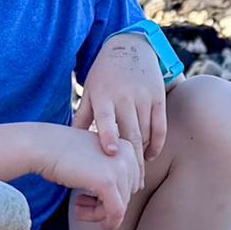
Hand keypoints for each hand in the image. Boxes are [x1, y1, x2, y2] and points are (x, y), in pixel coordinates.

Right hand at [37, 125, 140, 229]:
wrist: (41, 146)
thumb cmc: (61, 153)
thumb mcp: (94, 160)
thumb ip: (111, 174)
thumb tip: (120, 210)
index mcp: (128, 148)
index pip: (130, 184)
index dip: (111, 195)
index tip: (89, 197)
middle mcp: (128, 155)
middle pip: (126, 196)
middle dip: (104, 206)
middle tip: (79, 205)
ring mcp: (119, 168)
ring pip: (120, 207)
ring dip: (97, 213)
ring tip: (77, 208)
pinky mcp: (107, 181)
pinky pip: (116, 213)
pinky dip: (105, 222)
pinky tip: (80, 214)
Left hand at [76, 32, 166, 167]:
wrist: (130, 47)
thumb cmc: (104, 75)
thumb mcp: (90, 92)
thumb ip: (82, 117)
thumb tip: (70, 144)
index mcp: (104, 95)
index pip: (106, 118)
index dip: (108, 135)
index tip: (110, 153)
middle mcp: (125, 96)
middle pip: (130, 132)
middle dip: (129, 159)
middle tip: (126, 182)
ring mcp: (144, 97)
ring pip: (145, 133)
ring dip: (141, 155)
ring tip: (135, 174)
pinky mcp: (159, 97)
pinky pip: (160, 127)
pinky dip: (156, 144)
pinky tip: (149, 157)